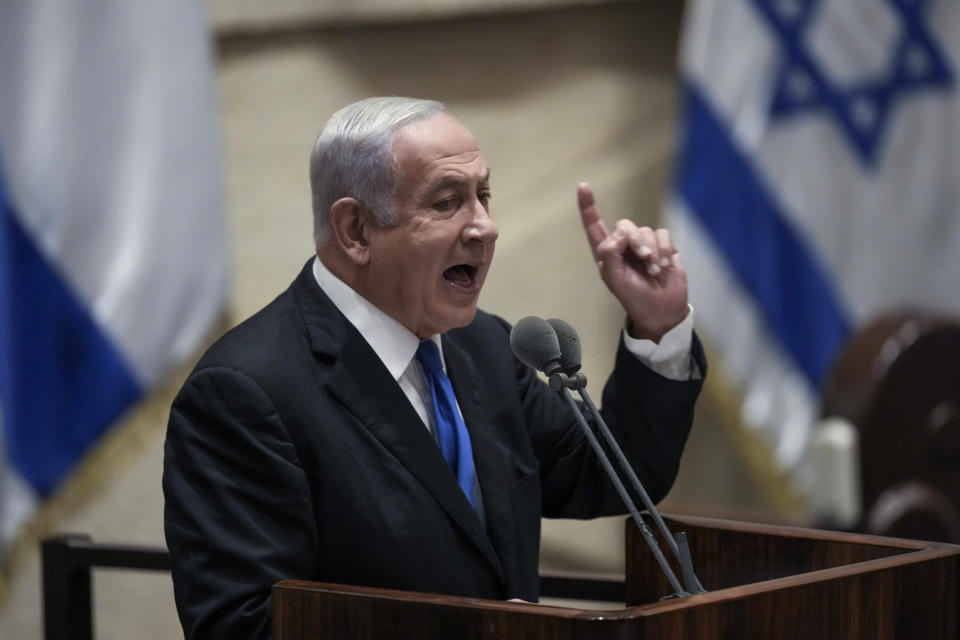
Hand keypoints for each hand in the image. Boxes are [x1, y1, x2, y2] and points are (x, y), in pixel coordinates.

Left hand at [577, 182, 687, 341]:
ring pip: (646, 230)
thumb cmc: (634, 297)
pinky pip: (663, 234)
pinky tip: (664, 265)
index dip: (588, 207)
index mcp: (606, 253)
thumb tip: (621, 232)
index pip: (594, 226)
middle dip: (635, 241)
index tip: (583, 186)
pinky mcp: (663, 246)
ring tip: (654, 270)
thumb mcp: (615, 279)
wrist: (661, 310)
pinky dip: (665, 249)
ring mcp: (644, 245)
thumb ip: (611, 253)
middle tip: (643, 258)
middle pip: (625, 225)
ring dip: (652, 251)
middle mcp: (623, 246)